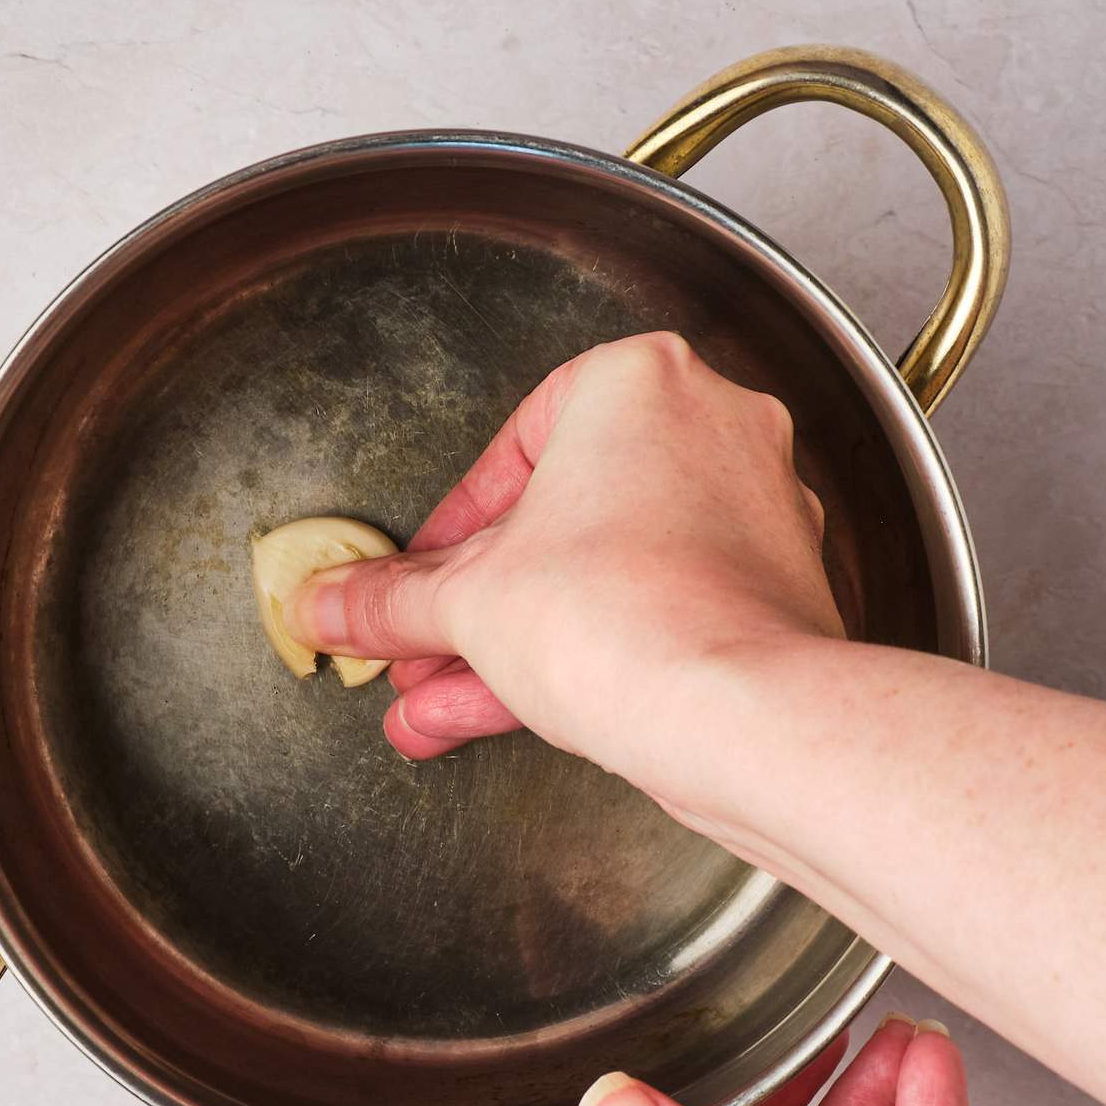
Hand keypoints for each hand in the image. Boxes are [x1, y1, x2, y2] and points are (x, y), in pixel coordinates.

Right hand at [287, 332, 837, 840]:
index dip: (446, 532)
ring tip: (440, 701)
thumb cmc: (626, 619)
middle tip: (423, 647)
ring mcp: (753, 515)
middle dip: (473, 607)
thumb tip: (331, 605)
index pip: (510, 454)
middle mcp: (711, 431)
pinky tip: (506, 711)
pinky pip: (652, 615)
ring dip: (512, 647)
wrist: (741, 720)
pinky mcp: (774, 594)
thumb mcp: (468, 601)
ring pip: (603, 580)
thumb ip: (390, 598)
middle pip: (557, 527)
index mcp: (639, 384)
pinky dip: (584, 657)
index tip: (418, 579)